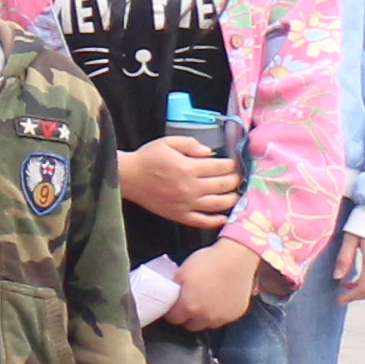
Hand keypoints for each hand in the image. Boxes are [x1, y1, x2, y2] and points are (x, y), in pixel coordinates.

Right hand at [117, 135, 242, 225]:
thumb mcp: (168, 142)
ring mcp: (186, 203)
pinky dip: (217, 220)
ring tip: (235, 193)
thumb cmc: (147, 158)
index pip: (221, 167)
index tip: (235, 164)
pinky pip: (203, 221)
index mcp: (188, 167)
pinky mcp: (179, 215)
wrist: (126, 177)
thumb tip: (210, 152)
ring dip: (232, 198)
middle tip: (238, 177)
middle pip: (224, 185)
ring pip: (219, 204)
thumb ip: (191, 144)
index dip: (232, 165)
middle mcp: (190, 187)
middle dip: (235, 180)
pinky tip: (224, 216)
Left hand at [167, 239, 260, 331]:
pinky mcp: (236, 314)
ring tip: (205, 302)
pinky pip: (223, 319)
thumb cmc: (208, 262)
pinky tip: (219, 301)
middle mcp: (206, 316)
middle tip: (189, 304)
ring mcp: (223, 317)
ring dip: (204, 317)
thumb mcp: (181, 272)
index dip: (172, 312)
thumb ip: (174, 289)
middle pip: (191, 325)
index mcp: (189, 307)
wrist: (236, 259)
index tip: (174, 306)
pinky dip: (219, 313)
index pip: (174, 319)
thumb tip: (170, 296)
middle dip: (187, 317)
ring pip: (207, 324)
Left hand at [337, 231, 364, 302]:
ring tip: (347, 284)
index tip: (339, 299)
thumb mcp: (350, 237)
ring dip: (364, 288)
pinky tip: (359, 275)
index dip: (352, 296)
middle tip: (342, 295)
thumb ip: (344, 258)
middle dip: (358, 295)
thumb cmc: (364, 220)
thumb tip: (338, 278)